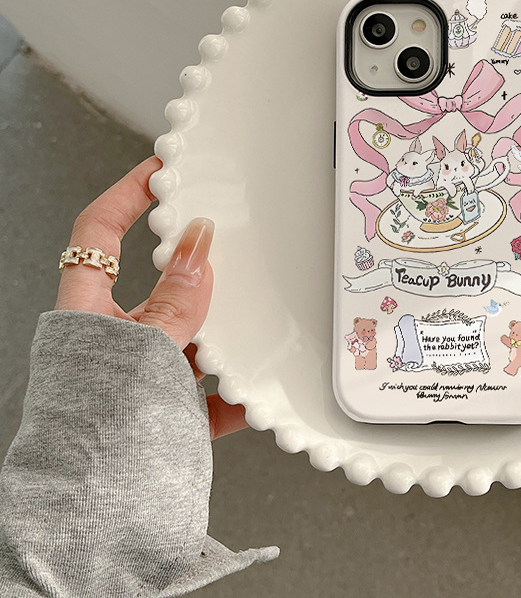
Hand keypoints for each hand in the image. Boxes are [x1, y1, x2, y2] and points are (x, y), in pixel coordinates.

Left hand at [55, 156, 247, 439]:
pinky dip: (238, 392)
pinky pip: (211, 392)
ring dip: (225, 334)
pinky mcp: (169, 414)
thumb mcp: (140, 352)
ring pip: (193, 337)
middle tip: (232, 241)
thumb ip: (175, 302)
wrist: (95, 520)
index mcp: (89, 314)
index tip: (164, 169)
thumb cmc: (95, 433)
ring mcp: (143, 378)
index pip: (99, 233)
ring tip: (259, 320)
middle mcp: (115, 342)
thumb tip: (197, 244)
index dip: (128, 194)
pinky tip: (261, 391)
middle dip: (197, 266)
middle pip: (159, 285)